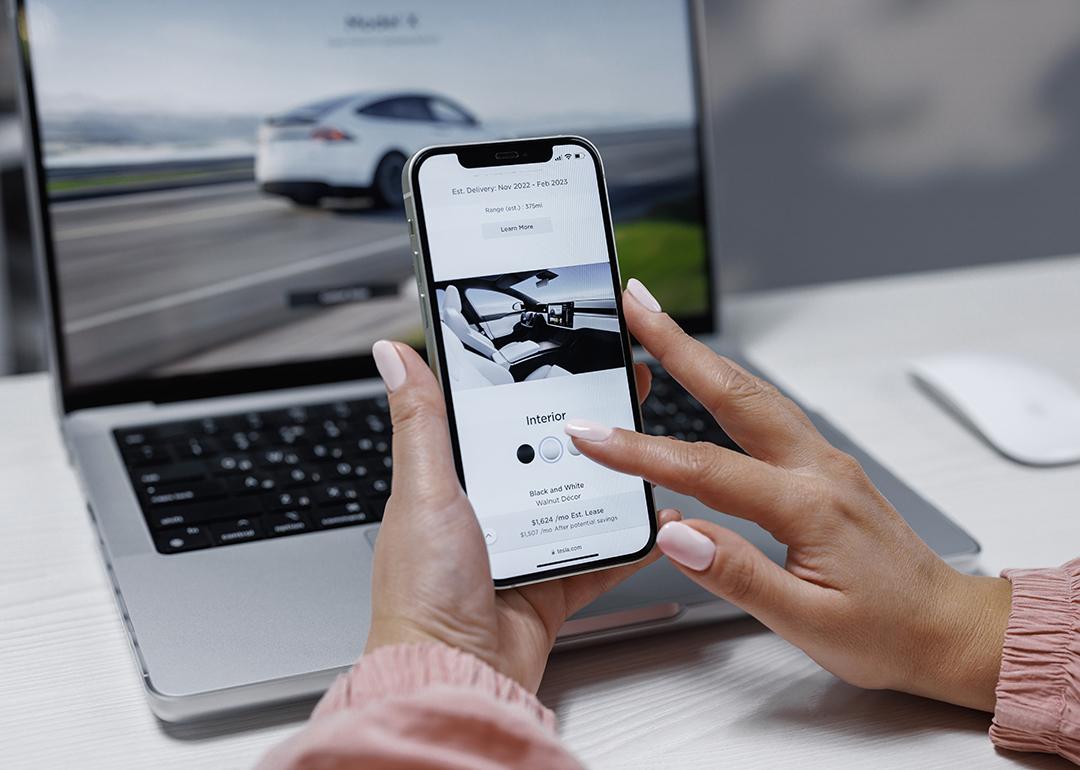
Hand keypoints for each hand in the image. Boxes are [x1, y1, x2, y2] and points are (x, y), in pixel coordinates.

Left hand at [364, 340, 677, 691]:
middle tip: (624, 395)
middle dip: (585, 428)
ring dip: (613, 481)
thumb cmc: (422, 592)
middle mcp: (489, 512)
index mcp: (451, 482)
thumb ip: (420, 421)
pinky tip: (654, 522)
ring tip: (648, 449)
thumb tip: (394, 356)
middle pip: (547, 456)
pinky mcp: (553, 586)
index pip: (497, 420)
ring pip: (578, 502)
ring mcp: (523, 549)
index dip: (530, 388)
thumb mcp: (424, 489)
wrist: (455, 676)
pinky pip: (601, 557)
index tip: (565, 361)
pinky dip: (629, 543)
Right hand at [564, 279, 1011, 710]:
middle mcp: (818, 469)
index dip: (640, 450)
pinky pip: (769, 414)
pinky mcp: (826, 469)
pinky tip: (710, 383)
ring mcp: (825, 462)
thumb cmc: (889, 633)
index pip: (705, 469)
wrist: (949, 630)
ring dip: (703, 357)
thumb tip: (675, 533)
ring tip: (660, 327)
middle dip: (679, 345)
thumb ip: (738, 573)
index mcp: (808, 505)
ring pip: (754, 395)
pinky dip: (730, 386)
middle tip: (636, 306)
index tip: (592, 433)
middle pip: (735, 394)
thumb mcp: (809, 623)